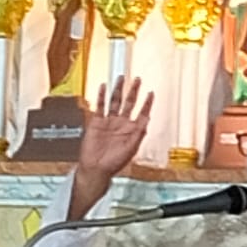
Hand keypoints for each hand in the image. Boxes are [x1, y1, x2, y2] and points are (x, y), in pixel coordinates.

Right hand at [69, 78, 154, 219]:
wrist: (95, 168)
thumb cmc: (114, 163)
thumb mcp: (131, 148)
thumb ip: (139, 132)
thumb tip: (147, 119)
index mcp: (131, 130)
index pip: (142, 112)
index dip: (147, 103)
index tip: (151, 93)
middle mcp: (121, 124)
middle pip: (129, 103)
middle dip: (133, 91)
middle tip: (137, 79)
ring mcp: (109, 122)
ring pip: (115, 101)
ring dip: (118, 90)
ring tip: (121, 78)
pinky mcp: (96, 122)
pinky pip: (100, 106)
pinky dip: (101, 96)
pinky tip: (103, 87)